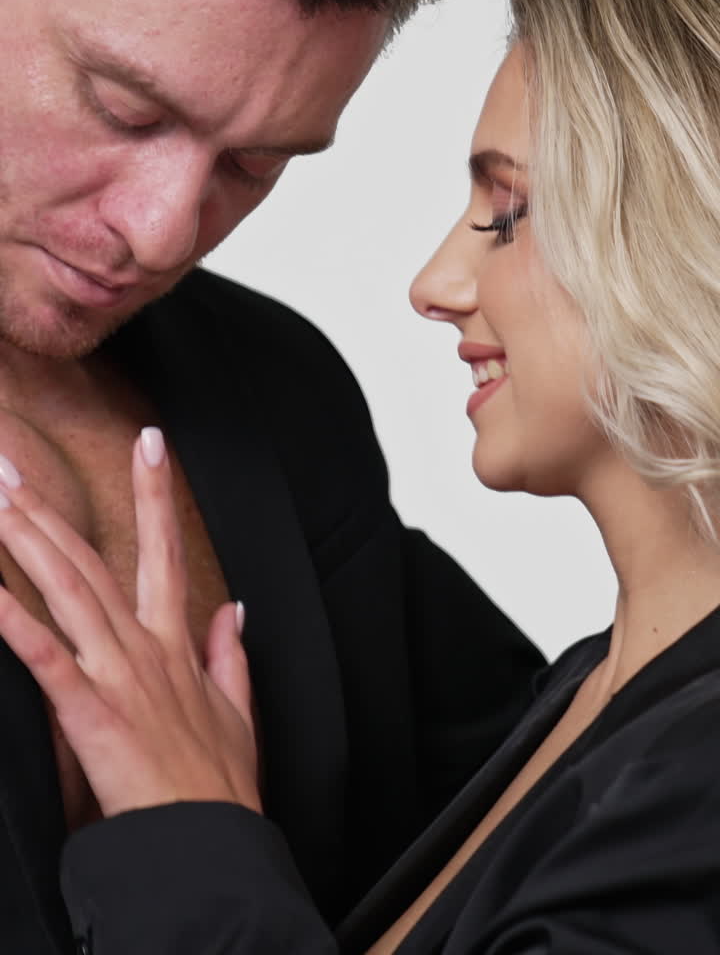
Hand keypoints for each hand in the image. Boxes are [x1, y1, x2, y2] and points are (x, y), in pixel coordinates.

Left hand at [0, 428, 260, 818]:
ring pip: (68, 590)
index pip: (166, 551)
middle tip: (11, 467)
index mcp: (176, 644)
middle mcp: (144, 646)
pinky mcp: (91, 710)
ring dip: (28, 541)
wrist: (208, 844)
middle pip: (93, 561)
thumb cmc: (218, 786)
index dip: (157, 494)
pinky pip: (46, 655)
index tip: (152, 441)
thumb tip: (233, 610)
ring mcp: (118, 673)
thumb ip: (229, 655)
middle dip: (49, 511)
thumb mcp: (238, 711)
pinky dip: (13, 621)